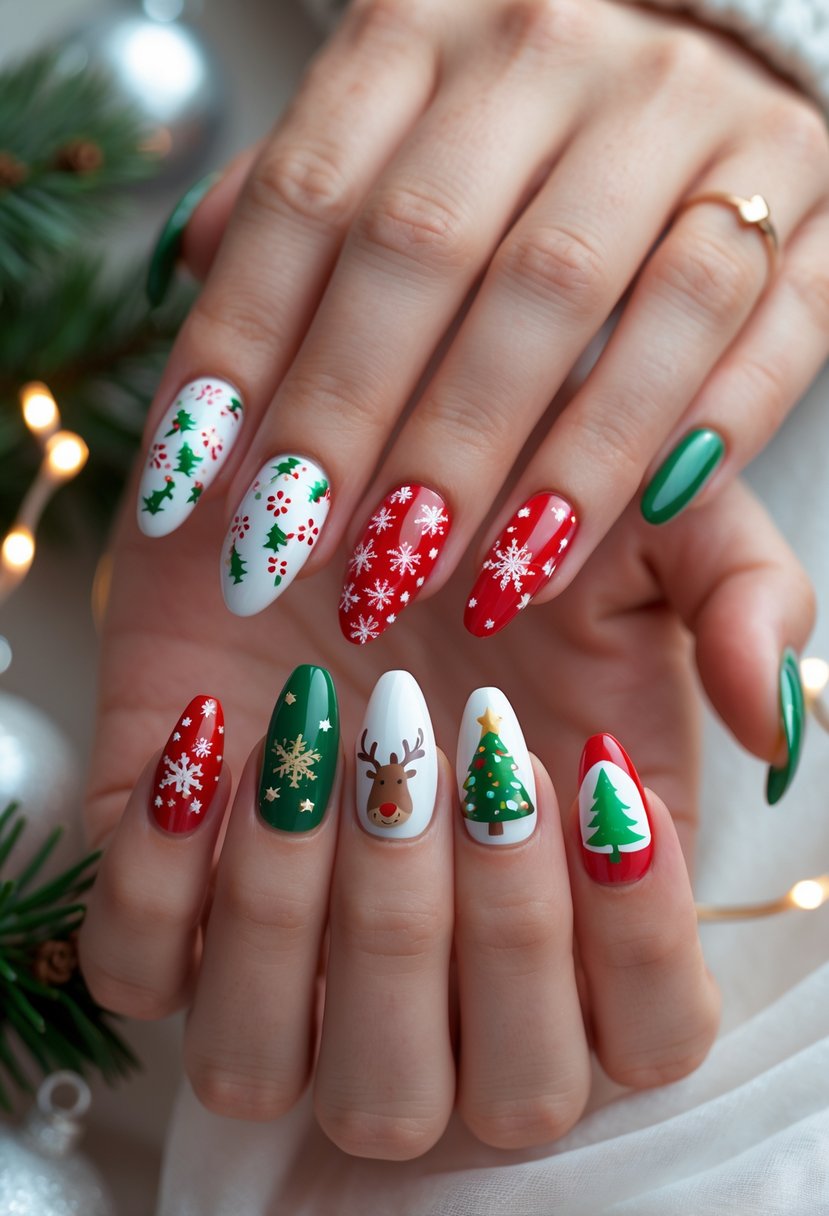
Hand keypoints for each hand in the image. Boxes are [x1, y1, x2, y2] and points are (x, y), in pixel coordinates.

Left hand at [78, 477, 813, 1156]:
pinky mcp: (163, 896)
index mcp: (574, 902)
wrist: (337, 464)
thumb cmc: (495, 515)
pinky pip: (137, 975)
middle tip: (459, 744)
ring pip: (278, 1071)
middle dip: (475, 928)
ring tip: (321, 744)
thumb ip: (740, 603)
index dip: (631, 941)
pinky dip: (158, 877)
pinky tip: (212, 737)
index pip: (644, 1037)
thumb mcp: (647, 528)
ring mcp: (289, 946)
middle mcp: (435, 960)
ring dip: (301, 917)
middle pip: (476, 1095)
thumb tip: (767, 726)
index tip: (592, 773)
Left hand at [136, 0, 828, 640]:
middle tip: (302, 559)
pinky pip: (762, 325)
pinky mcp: (812, 204)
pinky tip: (621, 526)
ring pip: (585, 294)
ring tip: (453, 583)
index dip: (244, 351)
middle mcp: (558, 54)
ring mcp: (696, 120)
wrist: (703, 50)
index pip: (308, 198)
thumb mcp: (390, 128)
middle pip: (429, 250)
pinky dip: (689, 433)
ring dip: (511, 458)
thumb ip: (300, 204)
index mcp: (428, 28)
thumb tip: (189, 267)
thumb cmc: (513, 131)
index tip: (195, 487)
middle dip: (358, 421)